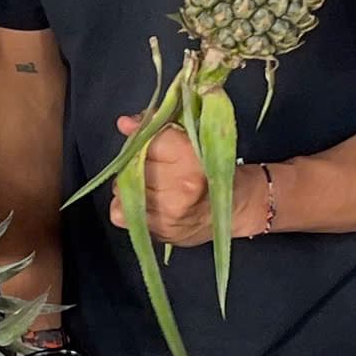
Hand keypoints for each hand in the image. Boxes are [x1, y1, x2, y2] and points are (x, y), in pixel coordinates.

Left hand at [112, 123, 270, 247]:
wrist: (235, 209)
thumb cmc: (214, 170)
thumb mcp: (195, 138)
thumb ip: (158, 126)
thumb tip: (124, 123)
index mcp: (193, 159)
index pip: (152, 140)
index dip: (149, 138)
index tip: (156, 143)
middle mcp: (181, 188)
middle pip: (134, 165)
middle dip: (138, 161)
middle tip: (157, 165)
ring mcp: (168, 214)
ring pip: (123, 188)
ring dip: (131, 183)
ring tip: (152, 184)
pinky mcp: (159, 231)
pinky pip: (120, 213)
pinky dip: (126, 205)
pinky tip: (145, 201)